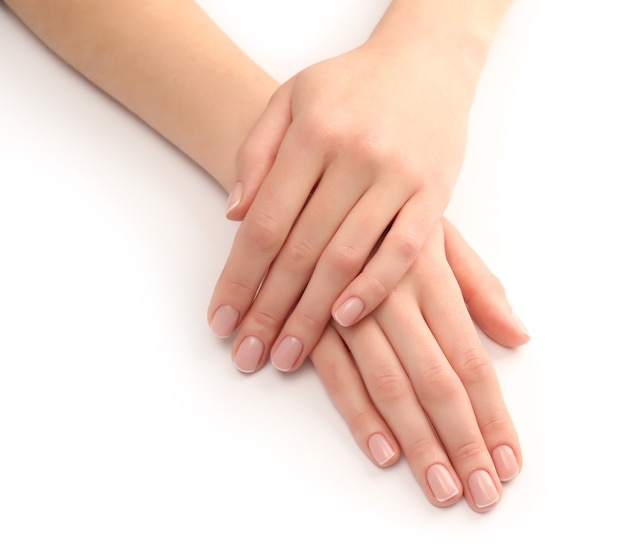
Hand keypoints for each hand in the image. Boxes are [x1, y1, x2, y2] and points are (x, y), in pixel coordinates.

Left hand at [209, 37, 478, 372]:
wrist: (425, 61)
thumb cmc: (350, 86)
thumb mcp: (290, 100)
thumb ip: (255, 154)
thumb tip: (232, 215)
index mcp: (311, 134)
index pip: (265, 223)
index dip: (239, 278)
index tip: (222, 321)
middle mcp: (352, 156)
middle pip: (300, 250)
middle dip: (270, 310)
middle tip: (250, 355)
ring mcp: (397, 175)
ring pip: (346, 257)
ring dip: (314, 313)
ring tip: (289, 354)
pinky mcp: (434, 192)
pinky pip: (404, 249)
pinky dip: (374, 285)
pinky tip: (345, 318)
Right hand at [310, 218, 528, 511]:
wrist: (304, 184)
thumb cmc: (377, 212)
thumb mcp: (436, 234)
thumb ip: (478, 285)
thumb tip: (519, 334)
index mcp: (431, 277)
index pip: (471, 359)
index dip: (492, 414)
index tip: (508, 460)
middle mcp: (395, 298)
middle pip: (437, 381)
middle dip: (462, 442)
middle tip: (479, 493)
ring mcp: (350, 311)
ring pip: (392, 385)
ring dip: (418, 441)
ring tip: (440, 487)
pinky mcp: (311, 320)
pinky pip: (337, 374)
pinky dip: (359, 413)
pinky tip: (383, 450)